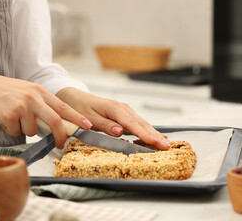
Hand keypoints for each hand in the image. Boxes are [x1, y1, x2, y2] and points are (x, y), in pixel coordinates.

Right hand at [0, 74, 91, 147]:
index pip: (63, 107)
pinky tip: (5, 118)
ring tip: (15, 118)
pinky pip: (16, 133)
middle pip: (55, 121)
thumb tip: (57, 125)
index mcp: (41, 91)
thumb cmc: (8, 91)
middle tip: (60, 144)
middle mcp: (33, 98)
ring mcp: (21, 106)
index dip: (77, 118)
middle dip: (60, 136)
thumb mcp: (29, 91)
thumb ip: (43, 104)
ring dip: (25, 130)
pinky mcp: (9, 115)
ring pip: (32, 131)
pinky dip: (12, 131)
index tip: (87, 126)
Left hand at [56, 88, 170, 149]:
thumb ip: (104, 125)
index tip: (154, 141)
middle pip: (141, 123)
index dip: (143, 133)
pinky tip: (155, 135)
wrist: (74, 97)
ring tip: (165, 142)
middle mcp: (122, 108)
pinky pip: (138, 122)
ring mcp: (124, 110)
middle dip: (155, 134)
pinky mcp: (123, 113)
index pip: (131, 123)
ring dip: (154, 132)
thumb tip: (120, 132)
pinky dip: (147, 129)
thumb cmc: (79, 107)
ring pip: (141, 122)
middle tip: (167, 146)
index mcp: (113, 108)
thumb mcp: (88, 118)